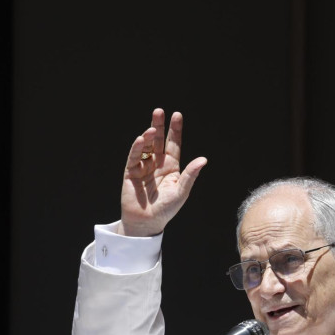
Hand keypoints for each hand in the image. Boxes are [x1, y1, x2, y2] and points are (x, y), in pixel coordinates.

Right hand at [118, 108, 206, 236]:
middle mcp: (157, 163)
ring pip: (146, 146)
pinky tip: (142, 139)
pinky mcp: (131, 172)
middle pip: (159, 141)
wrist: (146, 222)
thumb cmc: (166, 209)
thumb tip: (204, 160)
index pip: (174, 144)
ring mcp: (143, 166)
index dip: (175, 130)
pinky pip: (134, 157)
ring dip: (149, 136)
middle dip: (160, 126)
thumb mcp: (181, 191)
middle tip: (160, 111)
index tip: (177, 115)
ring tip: (153, 128)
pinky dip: (138, 147)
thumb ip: (191, 175)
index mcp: (171, 166)